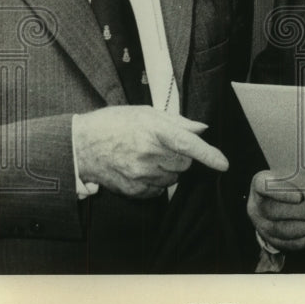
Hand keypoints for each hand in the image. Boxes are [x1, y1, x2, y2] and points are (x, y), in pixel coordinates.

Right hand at [72, 106, 227, 197]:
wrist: (81, 145)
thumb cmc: (113, 124)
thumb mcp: (146, 113)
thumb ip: (177, 122)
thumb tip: (201, 129)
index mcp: (154, 131)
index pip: (189, 145)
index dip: (209, 155)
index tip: (223, 164)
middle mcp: (149, 154)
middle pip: (185, 163)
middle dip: (181, 156)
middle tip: (162, 146)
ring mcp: (140, 174)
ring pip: (173, 177)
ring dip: (168, 168)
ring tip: (148, 156)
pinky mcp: (134, 190)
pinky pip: (159, 190)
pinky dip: (156, 181)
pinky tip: (141, 168)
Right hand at [247, 170, 304, 251]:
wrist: (272, 202)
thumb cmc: (286, 182)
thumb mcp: (288, 174)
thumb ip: (300, 175)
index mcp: (259, 184)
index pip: (264, 186)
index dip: (281, 192)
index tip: (300, 196)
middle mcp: (257, 207)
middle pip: (278, 212)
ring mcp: (263, 226)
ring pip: (286, 230)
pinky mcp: (273, 241)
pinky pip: (292, 243)